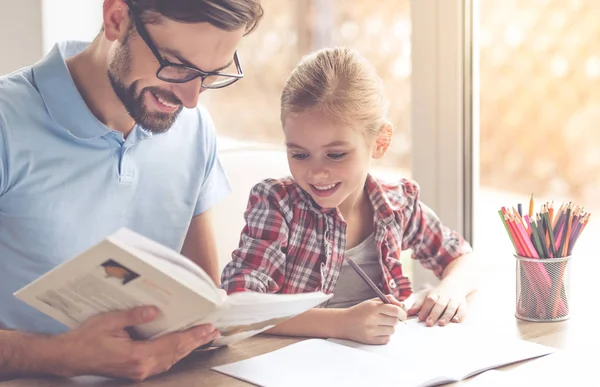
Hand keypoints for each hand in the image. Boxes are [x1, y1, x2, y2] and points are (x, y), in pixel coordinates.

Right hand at [54, 306, 219, 380]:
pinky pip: (162, 363)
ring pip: (171, 360)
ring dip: (188, 348)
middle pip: (176, 354)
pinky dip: (175, 354)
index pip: (172, 344)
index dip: (192, 336)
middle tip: (213, 331)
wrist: (70, 357)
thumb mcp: (110, 321)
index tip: (208, 328)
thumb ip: (134, 316)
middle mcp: (142, 367)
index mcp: (137, 355)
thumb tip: (155, 311)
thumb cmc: (86, 338)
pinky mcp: (136, 371)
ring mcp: (139, 372)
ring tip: (203, 337)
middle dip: (196, 342)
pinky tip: (181, 346)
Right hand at [340, 295, 406, 344]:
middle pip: (395, 321)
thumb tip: (402, 306)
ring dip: (389, 328)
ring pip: (392, 331)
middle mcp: (372, 319)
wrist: (344, 323)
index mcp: (373, 308)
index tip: (402, 314)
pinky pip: (387, 339)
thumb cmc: (360, 311)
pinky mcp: (370, 340)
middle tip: (388, 318)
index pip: (395, 310)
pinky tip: (378, 331)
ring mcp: (371, 330)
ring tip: (381, 325)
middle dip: (394, 319)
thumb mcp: (372, 302)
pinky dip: (385, 335)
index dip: (402, 312)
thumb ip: (388, 300)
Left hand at [406, 286, 467, 326]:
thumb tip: (409, 313)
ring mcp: (454, 300)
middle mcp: (445, 296)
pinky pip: (462, 310)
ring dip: (446, 316)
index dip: (425, 309)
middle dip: (434, 314)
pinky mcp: (463, 304)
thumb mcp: (428, 295)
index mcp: (435, 294)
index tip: (420, 318)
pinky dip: (459, 315)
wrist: (456, 284)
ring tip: (441, 323)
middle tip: (429, 323)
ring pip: (451, 308)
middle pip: (439, 304)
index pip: (429, 300)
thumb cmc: (439, 294)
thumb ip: (419, 305)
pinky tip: (455, 321)